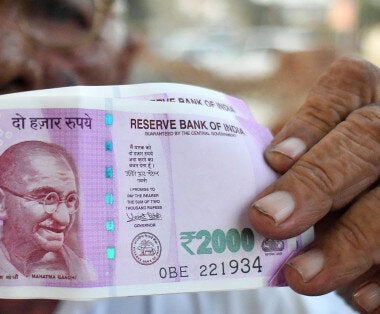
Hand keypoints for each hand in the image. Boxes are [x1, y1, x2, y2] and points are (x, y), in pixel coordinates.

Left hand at [249, 57, 378, 312]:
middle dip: (317, 182)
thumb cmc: (322, 188)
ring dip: (349, 242)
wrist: (362, 228)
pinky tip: (362, 299)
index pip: (343, 88)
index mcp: (363, 99)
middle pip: (367, 140)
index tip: (274, 160)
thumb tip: (237, 194)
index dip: (310, 123)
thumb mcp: (306, 168)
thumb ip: (285, 169)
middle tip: (268, 221)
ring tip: (302, 275)